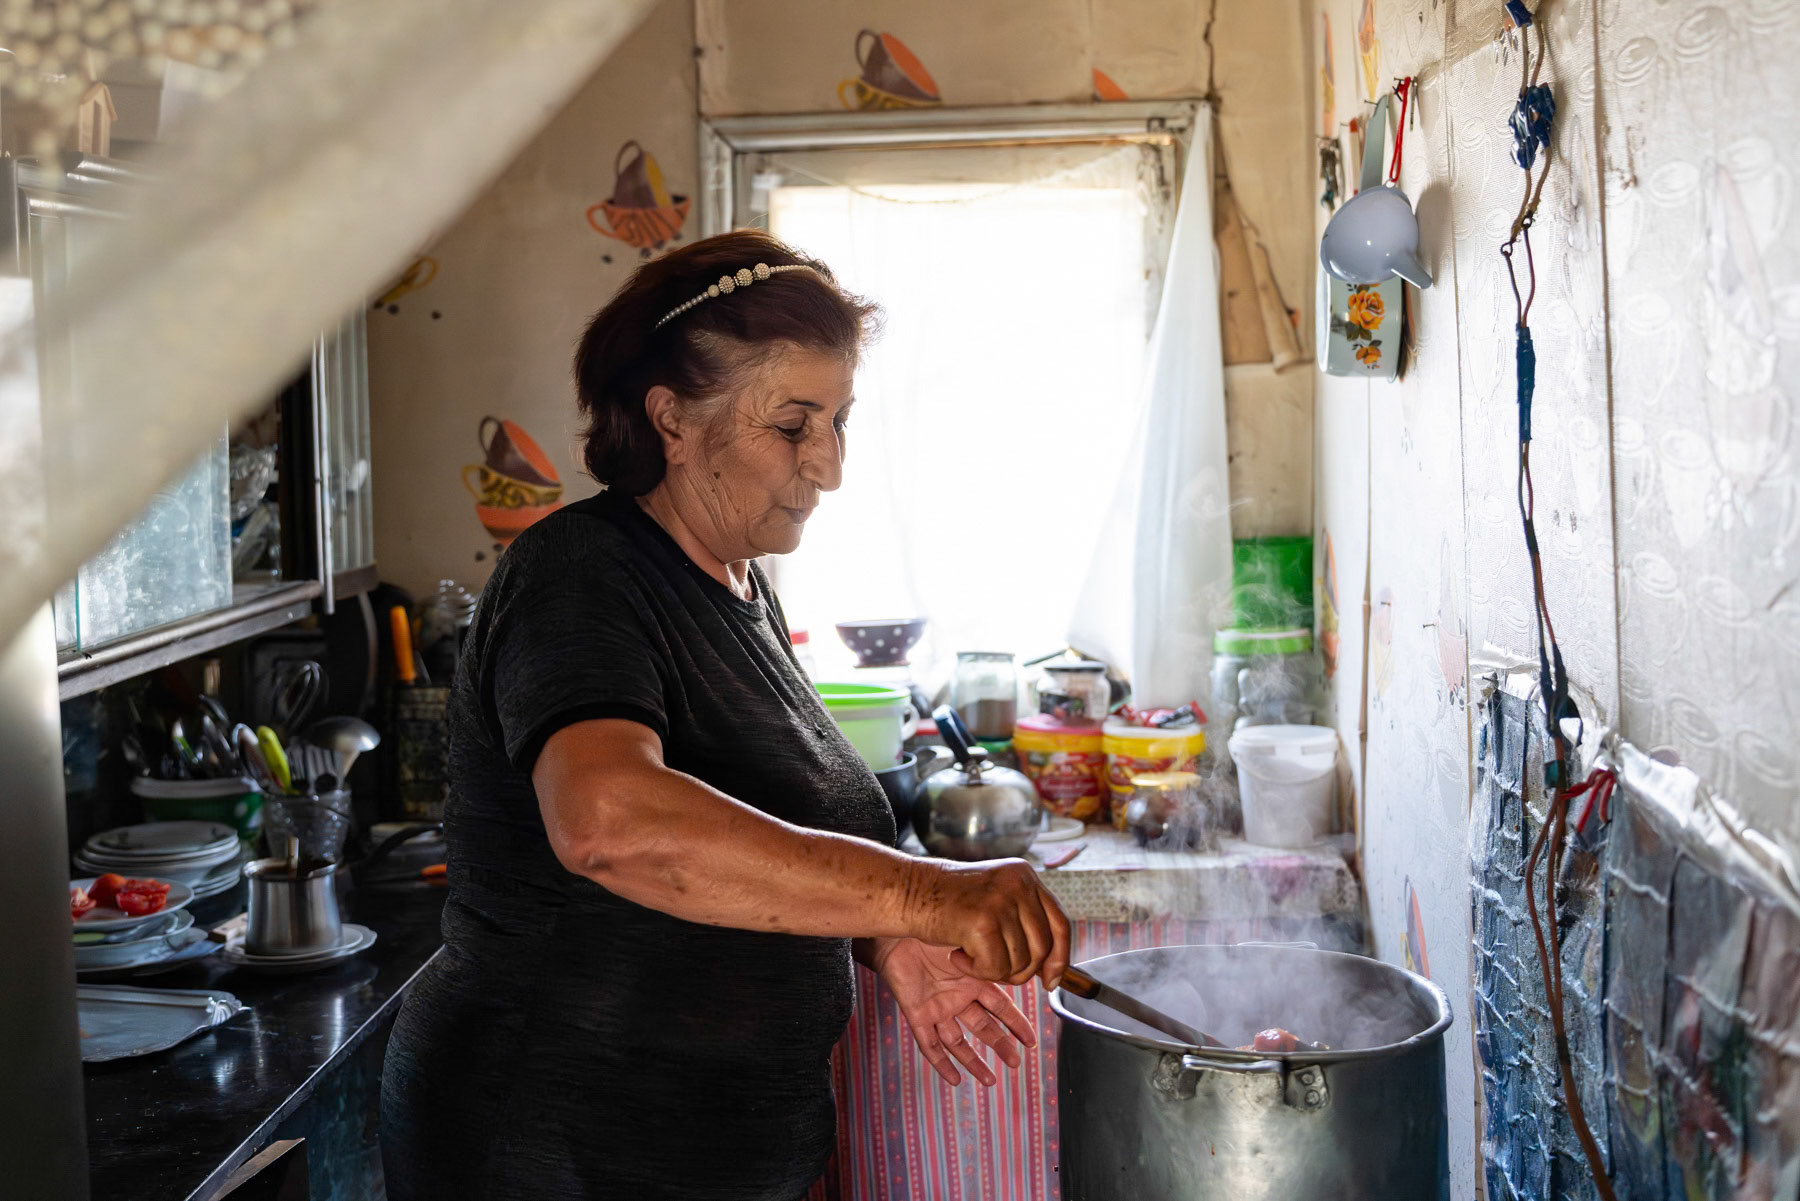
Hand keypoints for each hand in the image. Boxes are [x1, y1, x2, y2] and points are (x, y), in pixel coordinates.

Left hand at [870, 937, 1036, 1086]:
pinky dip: (941, 1063)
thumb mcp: (971, 944)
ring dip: (974, 1061)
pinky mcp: (917, 1014)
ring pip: (958, 1041)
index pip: (1002, 1007)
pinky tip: (953, 1079)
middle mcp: (958, 996)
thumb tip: (1022, 969)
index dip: (1017, 1025)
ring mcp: (938, 1007)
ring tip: (990, 1080)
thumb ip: (992, 960)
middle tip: (1015, 1063)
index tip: (1031, 1041)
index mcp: (974, 979)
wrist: (896, 931)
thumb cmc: (933, 929)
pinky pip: (929, 1044)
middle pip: (983, 1027)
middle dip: (1001, 1046)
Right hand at [905, 858, 1070, 987]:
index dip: (1060, 957)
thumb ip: (1022, 922)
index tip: (1051, 980)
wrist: (906, 892)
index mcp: (1024, 876)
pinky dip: (975, 971)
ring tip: (968, 954)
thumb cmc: (944, 901)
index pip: (1060, 923)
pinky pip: (995, 969)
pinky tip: (956, 955)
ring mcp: (1001, 902)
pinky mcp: (983, 923)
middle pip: (1042, 949)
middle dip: (1022, 971)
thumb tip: (1052, 968)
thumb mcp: (993, 898)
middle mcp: (1018, 884)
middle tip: (992, 968)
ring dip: (993, 971)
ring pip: (1019, 963)